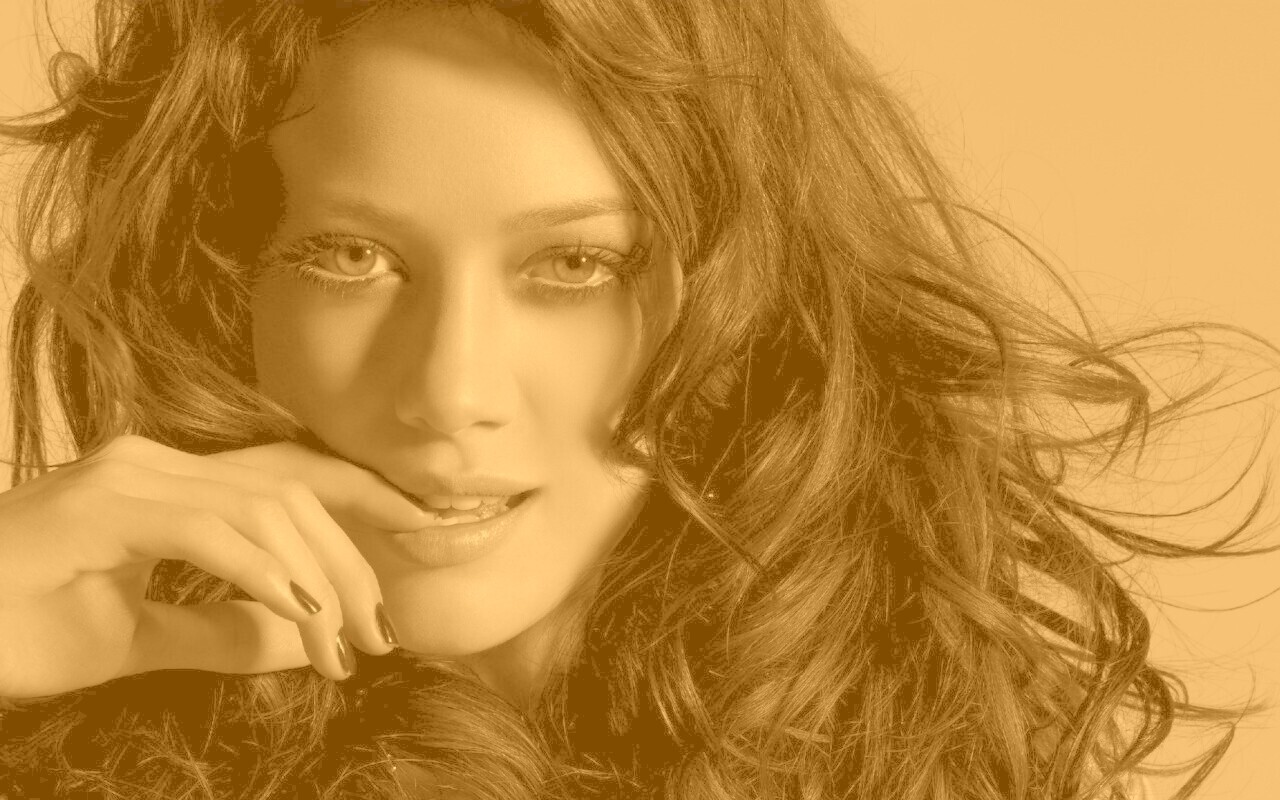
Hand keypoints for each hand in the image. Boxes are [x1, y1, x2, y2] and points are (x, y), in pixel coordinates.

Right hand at [0, 435, 427, 698]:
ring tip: (347, 646)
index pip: (291, 477)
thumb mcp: (140, 636)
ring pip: (264, 508)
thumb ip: (222, 629)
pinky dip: (265, 573)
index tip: (427, 531)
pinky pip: (210, 529)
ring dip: (319, 580)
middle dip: (355, 558)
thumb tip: (302, 637)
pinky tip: (303, 618)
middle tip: (384, 633)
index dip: (367, 498)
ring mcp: (126, 476)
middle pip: (292, 492)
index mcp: (170, 484)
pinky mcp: (98, 504)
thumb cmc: (18, 629)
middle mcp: (154, 463)